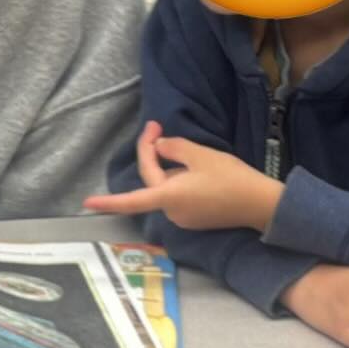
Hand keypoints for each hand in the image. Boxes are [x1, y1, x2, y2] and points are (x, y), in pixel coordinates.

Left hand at [85, 121, 282, 231]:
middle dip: (151, 155)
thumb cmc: (232, 178)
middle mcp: (171, 212)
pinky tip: (197, 168)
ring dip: (168, 168)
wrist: (261, 204)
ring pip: (166, 188)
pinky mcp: (194, 220)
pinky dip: (179, 181)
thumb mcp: (201, 155)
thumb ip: (174, 148)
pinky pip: (178, 196)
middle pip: (152, 181)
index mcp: (169, 197)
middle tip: (155, 127)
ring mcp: (182, 219)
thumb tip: (158, 147)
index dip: (108, 201)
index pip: (131, 199)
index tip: (87, 202)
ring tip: (185, 148)